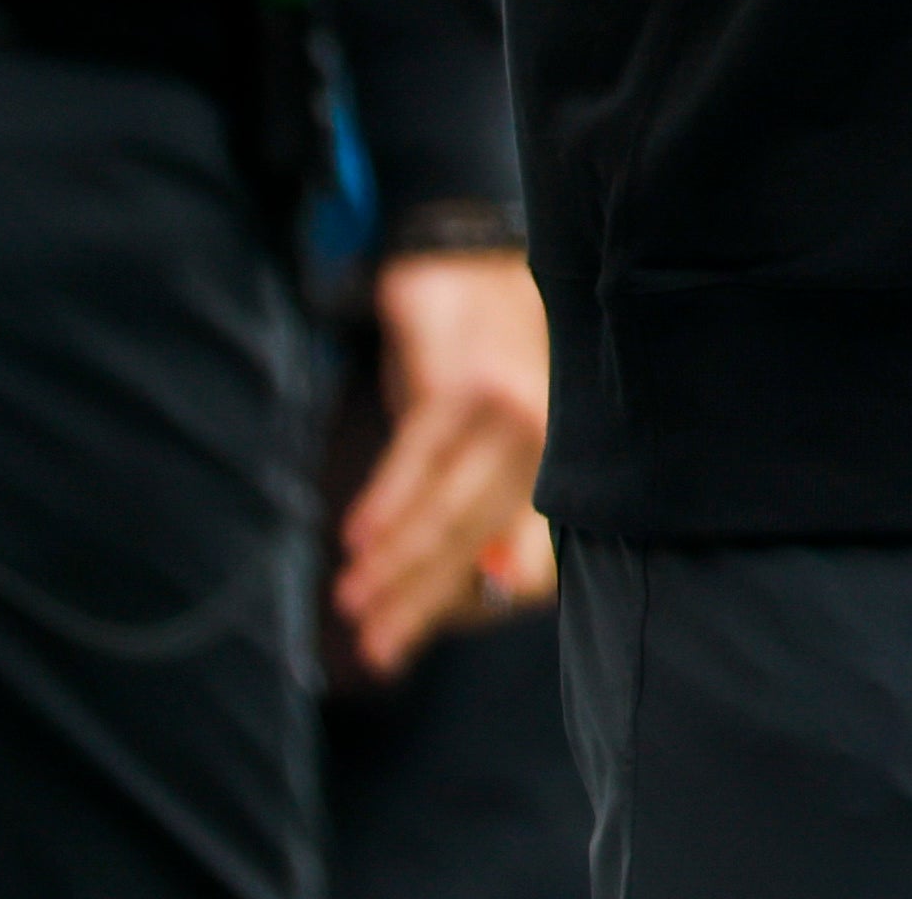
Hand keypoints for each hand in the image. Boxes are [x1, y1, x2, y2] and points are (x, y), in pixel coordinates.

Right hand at [334, 248, 550, 681]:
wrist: (473, 261)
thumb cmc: (482, 368)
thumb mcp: (490, 440)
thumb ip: (489, 509)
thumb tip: (492, 587)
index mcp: (557, 463)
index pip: (525, 558)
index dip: (465, 607)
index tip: (404, 644)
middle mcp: (546, 440)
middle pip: (480, 541)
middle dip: (422, 601)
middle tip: (374, 650)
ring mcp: (510, 407)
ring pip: (451, 504)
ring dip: (397, 560)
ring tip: (354, 601)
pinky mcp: (463, 379)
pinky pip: (421, 450)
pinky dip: (388, 496)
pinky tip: (357, 535)